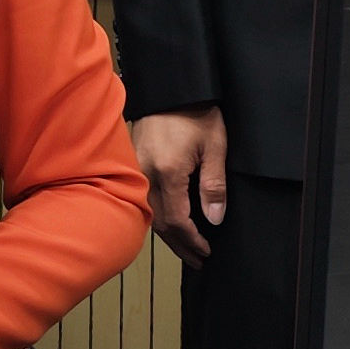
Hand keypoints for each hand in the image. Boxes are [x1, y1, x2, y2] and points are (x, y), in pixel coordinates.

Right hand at [132, 108, 229, 264]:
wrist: (172, 89)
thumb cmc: (196, 114)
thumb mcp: (215, 147)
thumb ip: (214, 186)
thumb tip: (214, 219)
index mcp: (167, 173)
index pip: (177, 221)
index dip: (192, 241)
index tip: (207, 251)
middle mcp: (146, 175)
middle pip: (160, 224)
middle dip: (180, 245)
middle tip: (198, 259)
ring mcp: (136, 170)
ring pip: (149, 214)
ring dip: (168, 234)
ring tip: (186, 247)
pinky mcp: (133, 164)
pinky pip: (144, 199)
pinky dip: (158, 217)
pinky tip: (170, 222)